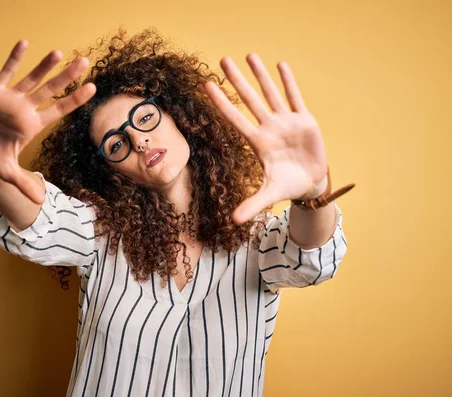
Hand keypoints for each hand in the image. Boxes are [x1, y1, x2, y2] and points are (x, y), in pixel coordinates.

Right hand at [0, 40, 95, 203]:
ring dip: (44, 66)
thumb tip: (40, 201)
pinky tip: (24, 43)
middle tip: (85, 62)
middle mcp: (25, 109)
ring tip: (59, 52)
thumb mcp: (6, 172)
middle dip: (67, 77)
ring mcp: (11, 98)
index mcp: (32, 125)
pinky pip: (6, 71)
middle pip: (51, 90)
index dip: (75, 100)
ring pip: (32, 79)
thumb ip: (22, 182)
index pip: (59, 110)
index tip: (93, 88)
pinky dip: (14, 58)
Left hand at [204, 53, 328, 223]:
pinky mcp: (304, 120)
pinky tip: (280, 65)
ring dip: (260, 75)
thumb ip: (252, 205)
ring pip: (270, 93)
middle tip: (222, 60)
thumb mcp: (269, 195)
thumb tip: (234, 221)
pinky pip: (295, 97)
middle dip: (237, 81)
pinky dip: (288, 82)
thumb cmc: (286, 186)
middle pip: (249, 100)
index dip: (221, 103)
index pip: (234, 119)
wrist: (310, 183)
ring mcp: (286, 122)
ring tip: (249, 55)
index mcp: (257, 143)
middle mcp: (269, 128)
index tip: (206, 86)